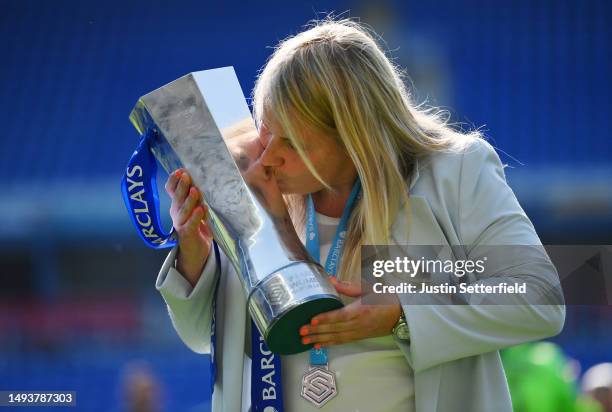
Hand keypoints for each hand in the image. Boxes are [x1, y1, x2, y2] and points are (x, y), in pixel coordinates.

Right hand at [165, 169, 212, 285]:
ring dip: (189, 200)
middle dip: (181, 186)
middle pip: (176, 198)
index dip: (173, 181)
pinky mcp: (187, 234)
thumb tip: (201, 180)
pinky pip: (191, 224)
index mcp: (177, 205)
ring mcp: (180, 224)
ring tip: (195, 191)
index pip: (171, 190)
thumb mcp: (197, 210)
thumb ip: (196, 198)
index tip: (179, 170)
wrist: (196, 252)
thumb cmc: (198, 227)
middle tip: (186, 176)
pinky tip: (201, 209)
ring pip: (183, 210)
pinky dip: (196, 217)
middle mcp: (176, 213)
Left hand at [298, 278, 402, 348]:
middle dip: (317, 331)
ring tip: (304, 342)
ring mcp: (359, 332)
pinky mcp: (360, 337)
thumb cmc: (385, 297)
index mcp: (361, 310)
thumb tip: (330, 279)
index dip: (326, 319)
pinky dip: (330, 344)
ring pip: (337, 337)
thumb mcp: (369, 288)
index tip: (313, 320)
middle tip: (301, 332)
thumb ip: (348, 286)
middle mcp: (359, 323)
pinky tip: (318, 345)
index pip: (341, 316)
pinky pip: (343, 341)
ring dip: (320, 340)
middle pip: (335, 329)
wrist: (401, 314)